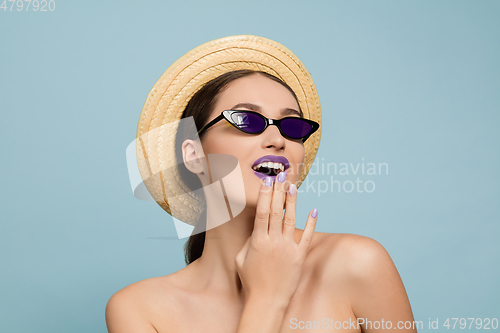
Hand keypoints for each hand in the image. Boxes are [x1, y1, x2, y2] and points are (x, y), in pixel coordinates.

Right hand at [235, 172, 317, 304]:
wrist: (267, 301)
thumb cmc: (251, 281)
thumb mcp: (241, 259)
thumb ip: (248, 241)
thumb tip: (256, 227)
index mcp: (258, 241)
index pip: (261, 212)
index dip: (264, 195)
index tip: (266, 181)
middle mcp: (274, 242)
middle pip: (276, 211)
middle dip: (278, 191)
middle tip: (280, 175)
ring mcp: (288, 249)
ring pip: (291, 219)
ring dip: (292, 201)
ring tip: (293, 186)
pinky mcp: (299, 256)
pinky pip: (307, 237)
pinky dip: (311, 223)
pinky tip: (314, 209)